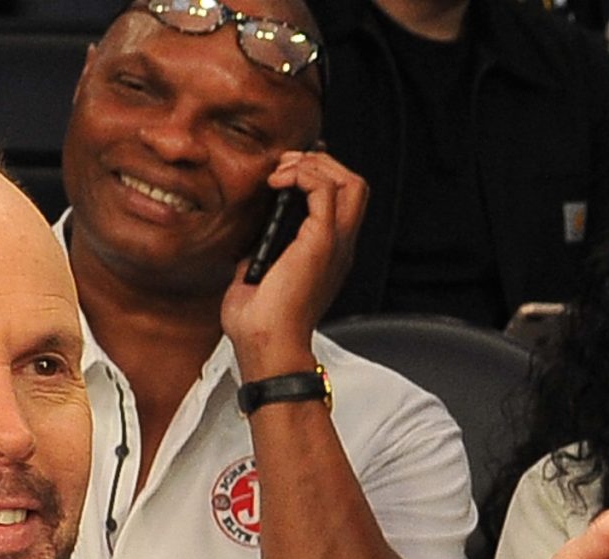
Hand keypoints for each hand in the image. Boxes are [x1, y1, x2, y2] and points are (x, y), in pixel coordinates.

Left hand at [223, 148, 366, 378]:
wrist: (266, 345)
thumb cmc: (260, 325)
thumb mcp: (258, 275)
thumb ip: (263, 253)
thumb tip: (253, 237)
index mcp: (327, 255)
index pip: (341, 202)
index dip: (318, 176)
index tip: (285, 172)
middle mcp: (339, 247)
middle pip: (354, 185)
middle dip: (319, 163)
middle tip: (286, 167)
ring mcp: (335, 244)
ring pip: (349, 181)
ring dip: (313, 165)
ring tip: (284, 171)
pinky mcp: (322, 242)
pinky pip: (324, 189)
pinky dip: (302, 174)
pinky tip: (279, 182)